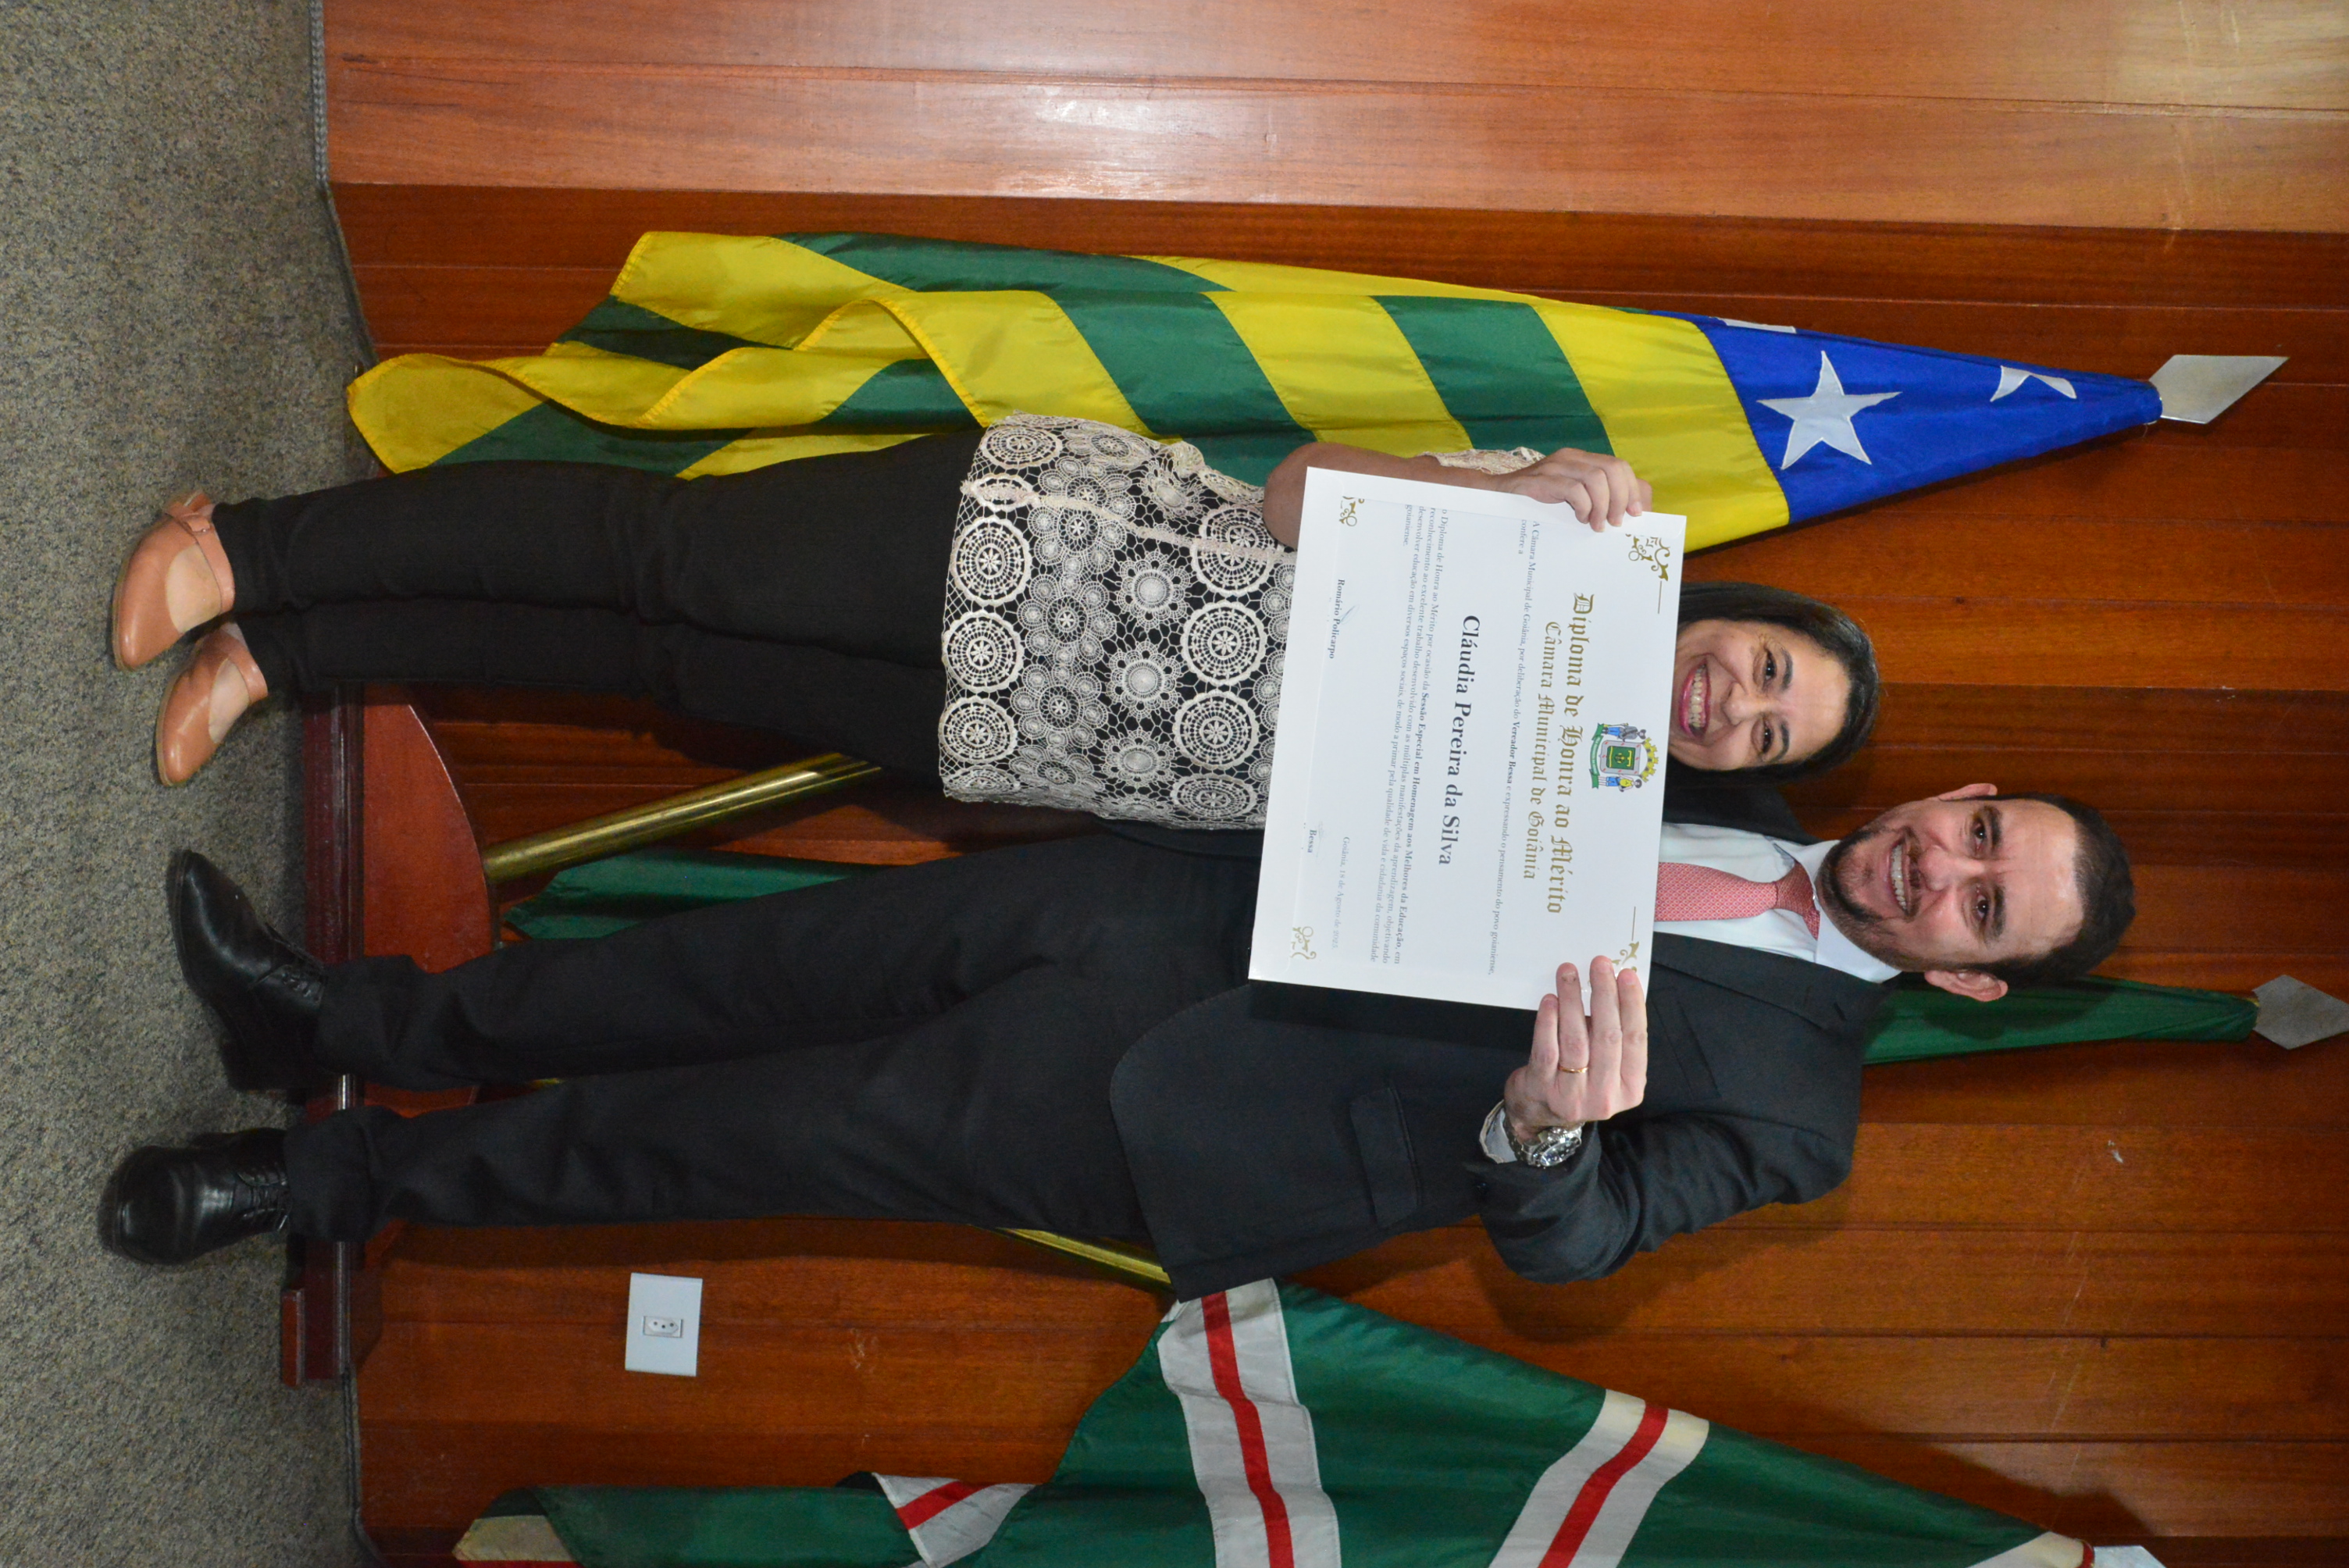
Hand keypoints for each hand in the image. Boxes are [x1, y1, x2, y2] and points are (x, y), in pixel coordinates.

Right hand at [1493, 449, 1650, 531]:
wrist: (1495, 498)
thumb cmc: (1537, 504)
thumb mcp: (1572, 500)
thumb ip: (1598, 500)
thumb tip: (1631, 513)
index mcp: (1582, 460)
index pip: (1619, 466)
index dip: (1633, 490)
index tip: (1636, 514)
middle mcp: (1572, 458)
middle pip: (1613, 468)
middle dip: (1621, 498)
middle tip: (1616, 522)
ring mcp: (1556, 466)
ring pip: (1598, 477)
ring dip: (1603, 506)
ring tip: (1597, 525)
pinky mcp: (1542, 479)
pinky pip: (1575, 489)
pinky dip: (1584, 506)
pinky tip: (1579, 518)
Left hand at [1503, 958, 1647, 1140]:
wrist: (1538, 1111)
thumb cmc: (1578, 1078)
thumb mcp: (1606, 1065)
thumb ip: (1612, 1035)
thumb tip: (1611, 986)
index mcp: (1630, 1088)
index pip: (1636, 1040)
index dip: (1632, 1005)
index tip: (1627, 974)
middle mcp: (1605, 1096)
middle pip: (1608, 1037)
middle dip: (1605, 995)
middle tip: (1600, 964)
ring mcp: (1573, 1095)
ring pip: (1576, 1040)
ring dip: (1573, 1001)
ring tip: (1569, 973)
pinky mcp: (1543, 1089)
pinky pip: (1547, 1049)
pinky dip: (1548, 1021)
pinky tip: (1550, 1000)